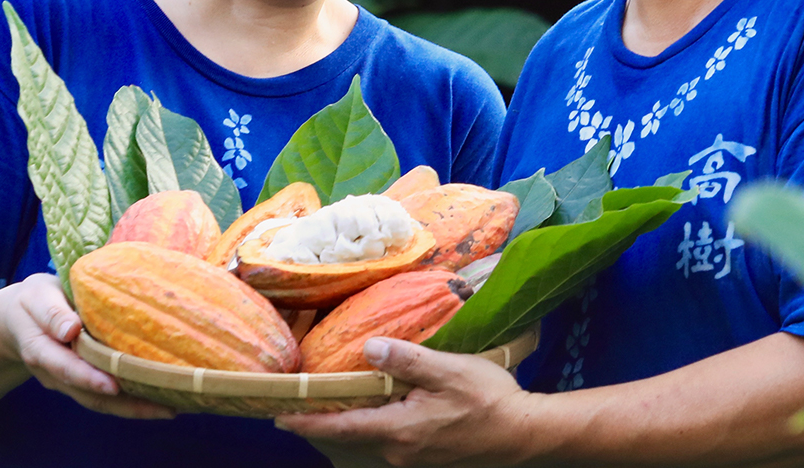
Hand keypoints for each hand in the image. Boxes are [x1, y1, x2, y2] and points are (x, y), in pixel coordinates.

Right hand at [0, 274, 172, 419]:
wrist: (18, 319)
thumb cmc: (34, 302)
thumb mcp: (37, 297)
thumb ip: (52, 313)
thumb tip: (71, 329)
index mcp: (42, 350)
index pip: (66, 368)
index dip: (89, 378)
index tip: (114, 385)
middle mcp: (55, 374)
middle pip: (90, 395)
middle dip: (126, 405)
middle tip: (163, 408)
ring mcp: (68, 382)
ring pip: (101, 402)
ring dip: (134, 410)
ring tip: (170, 410)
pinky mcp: (81, 382)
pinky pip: (105, 397)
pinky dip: (130, 403)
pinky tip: (158, 401)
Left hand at [275, 338, 541, 466]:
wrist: (524, 435)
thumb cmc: (489, 400)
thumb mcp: (449, 371)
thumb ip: (407, 360)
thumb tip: (368, 347)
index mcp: (398, 430)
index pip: (341, 427)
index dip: (307, 422)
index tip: (279, 418)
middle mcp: (399, 453)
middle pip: (347, 444)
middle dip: (320, 430)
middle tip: (297, 413)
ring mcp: (412, 461)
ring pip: (364, 450)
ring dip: (343, 436)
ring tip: (327, 417)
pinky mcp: (426, 461)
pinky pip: (384, 453)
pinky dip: (366, 440)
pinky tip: (371, 424)